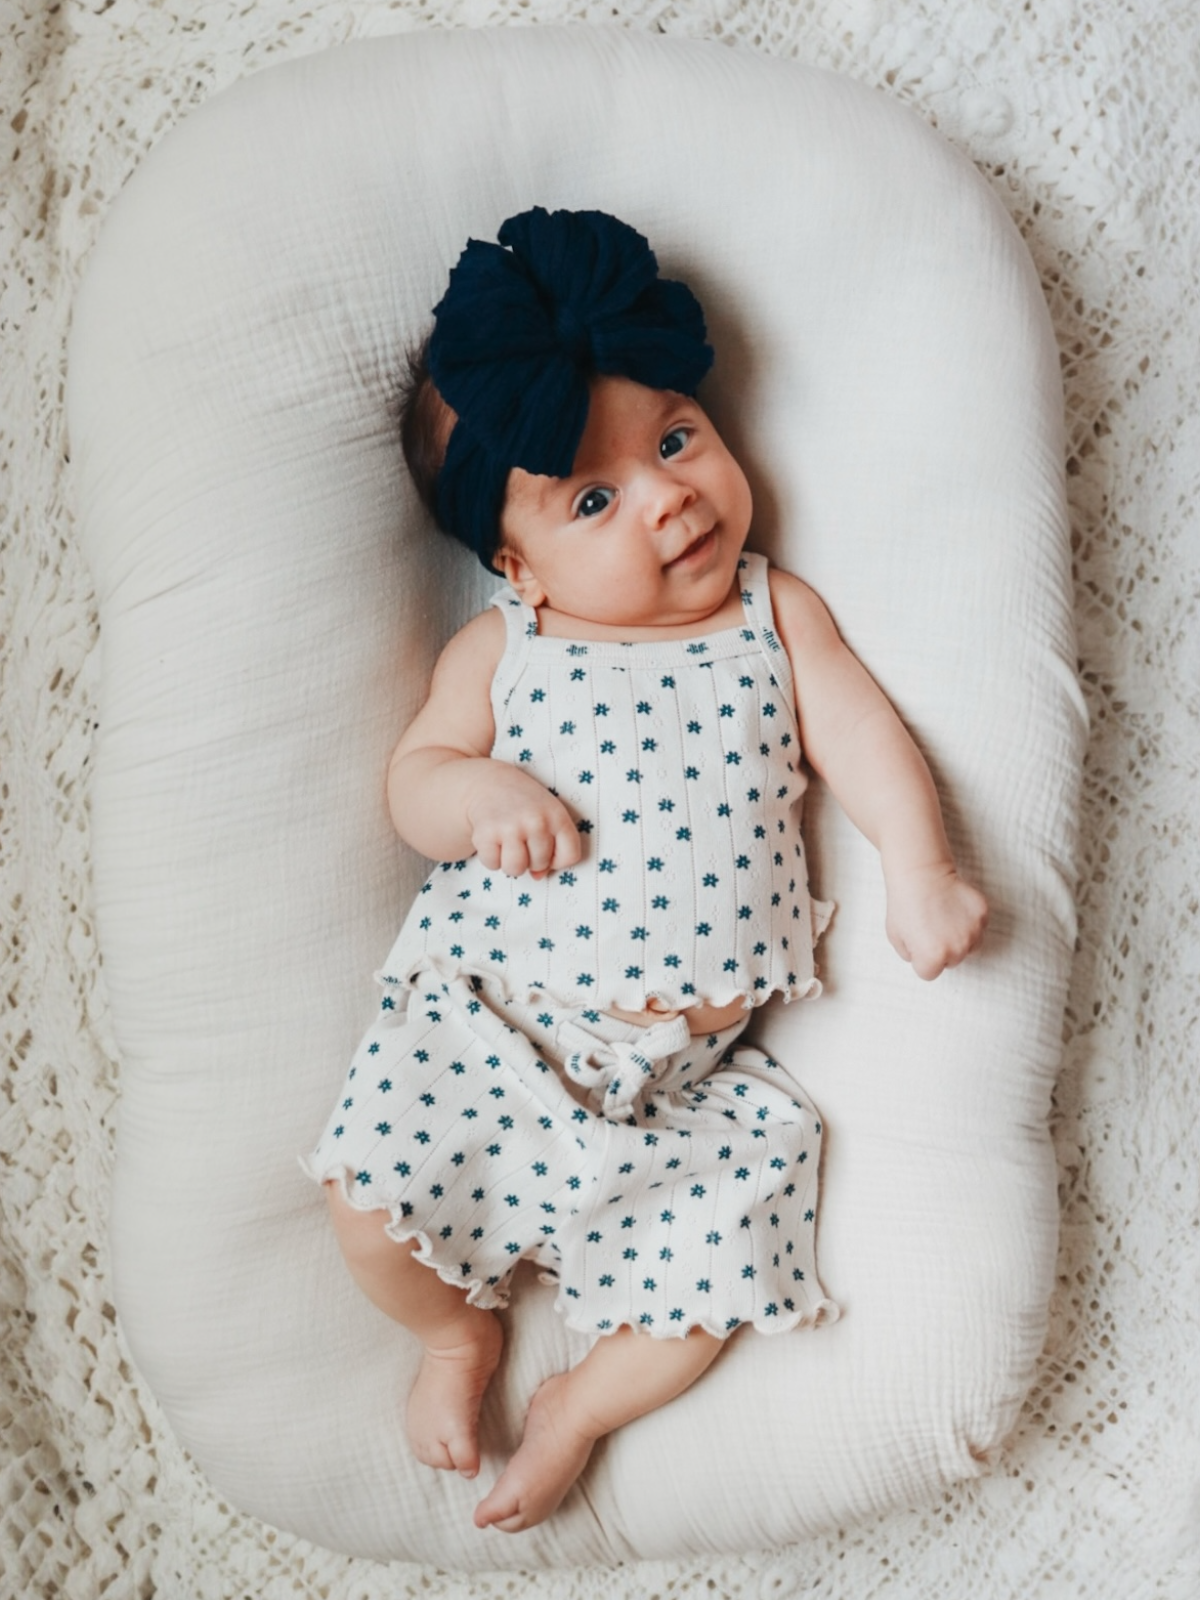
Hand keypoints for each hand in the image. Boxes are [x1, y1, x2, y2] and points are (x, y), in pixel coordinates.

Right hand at [465, 767, 581, 878]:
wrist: (489, 783)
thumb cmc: (525, 805)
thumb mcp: (547, 817)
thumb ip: (552, 848)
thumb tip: (537, 876)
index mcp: (557, 816)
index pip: (570, 857)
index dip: (558, 859)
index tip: (547, 847)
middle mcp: (536, 821)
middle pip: (540, 864)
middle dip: (530, 857)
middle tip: (522, 837)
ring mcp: (510, 827)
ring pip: (515, 869)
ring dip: (510, 862)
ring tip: (508, 843)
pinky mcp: (486, 834)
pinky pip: (492, 864)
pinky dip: (491, 857)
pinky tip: (493, 840)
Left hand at [884, 864, 988, 980]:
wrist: (920, 874)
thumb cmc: (904, 903)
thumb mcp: (895, 936)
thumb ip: (910, 955)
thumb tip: (922, 959)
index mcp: (933, 957)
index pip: (929, 973)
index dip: (921, 958)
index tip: (918, 942)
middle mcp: (957, 948)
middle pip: (952, 961)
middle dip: (942, 949)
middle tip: (931, 928)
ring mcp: (973, 932)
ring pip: (969, 947)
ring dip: (959, 938)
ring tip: (943, 918)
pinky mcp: (982, 915)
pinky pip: (979, 928)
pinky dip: (969, 921)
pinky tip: (954, 908)